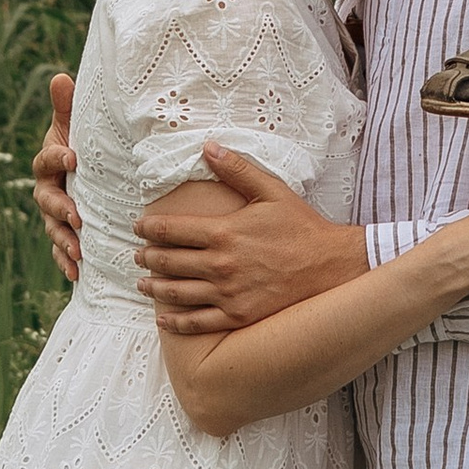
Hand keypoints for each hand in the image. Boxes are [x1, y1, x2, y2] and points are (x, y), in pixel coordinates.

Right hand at [32, 71, 80, 283]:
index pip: (47, 159)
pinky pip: (59, 250)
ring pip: (52, 228)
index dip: (56, 157)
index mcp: (49, 161)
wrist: (88, 172)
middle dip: (60, 208)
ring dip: (62, 240)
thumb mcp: (75, 125)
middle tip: (76, 215)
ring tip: (77, 251)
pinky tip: (76, 273)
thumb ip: (66, 106)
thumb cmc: (82, 145)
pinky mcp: (62, 234)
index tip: (73, 157)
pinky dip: (65, 262)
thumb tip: (61, 76)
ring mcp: (53, 214)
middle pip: (46, 200)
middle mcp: (46, 189)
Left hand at [136, 145, 367, 332]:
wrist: (332, 266)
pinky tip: (164, 319)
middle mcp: (221, 264)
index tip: (138, 227)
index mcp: (224, 232)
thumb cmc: (301, 226)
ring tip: (143, 284)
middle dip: (147, 257)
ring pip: (178, 293)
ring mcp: (228, 294)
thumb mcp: (271, 191)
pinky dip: (176, 321)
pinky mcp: (238, 316)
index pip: (172, 230)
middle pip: (169, 262)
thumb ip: (236, 169)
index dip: (149, 228)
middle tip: (136, 256)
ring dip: (155, 288)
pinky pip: (199, 322)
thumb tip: (207, 146)